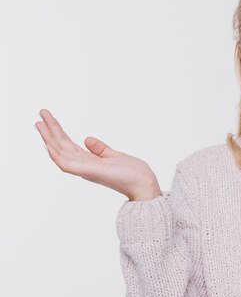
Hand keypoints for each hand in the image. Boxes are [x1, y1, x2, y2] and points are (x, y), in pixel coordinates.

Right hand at [35, 108, 160, 200]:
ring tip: (39, 123)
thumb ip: (100, 149)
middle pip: (62, 146)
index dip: (58, 133)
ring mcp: (85, 169)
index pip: (69, 145)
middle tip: (41, 113)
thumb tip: (87, 139)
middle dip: (50, 131)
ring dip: (48, 138)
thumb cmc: (132, 173)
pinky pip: (67, 165)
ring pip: (60, 153)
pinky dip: (56, 155)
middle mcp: (84, 166)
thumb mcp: (114, 156)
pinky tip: (47, 144)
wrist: (143, 183)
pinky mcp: (90, 172)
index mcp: (89, 162)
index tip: (49, 119)